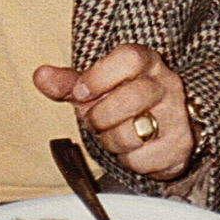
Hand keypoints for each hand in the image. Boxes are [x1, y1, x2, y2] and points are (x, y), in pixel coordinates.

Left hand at [33, 44, 193, 179]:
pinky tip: (132, 149)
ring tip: (114, 134)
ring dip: (111, 141)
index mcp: (146, 62)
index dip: (99, 77)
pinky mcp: (179, 146)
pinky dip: (128, 160)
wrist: (166, 126)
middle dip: (100, 117)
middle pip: (130, 98)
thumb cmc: (126, 100)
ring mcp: (176, 115)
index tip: (80, 93)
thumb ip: (68, 83)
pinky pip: (141, 160)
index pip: (129, 58)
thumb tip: (41, 75)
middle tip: (95, 121)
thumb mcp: (96, 86)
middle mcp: (166, 85)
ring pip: (132, 134)